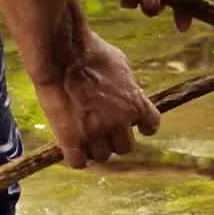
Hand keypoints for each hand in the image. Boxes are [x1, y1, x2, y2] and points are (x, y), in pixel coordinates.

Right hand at [33, 32, 159, 168]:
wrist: (62, 53)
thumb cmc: (89, 51)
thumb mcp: (121, 65)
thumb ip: (127, 85)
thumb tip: (127, 91)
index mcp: (136, 105)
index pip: (151, 126)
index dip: (141, 126)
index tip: (135, 125)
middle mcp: (120, 123)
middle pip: (125, 147)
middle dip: (114, 139)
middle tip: (100, 127)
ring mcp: (96, 132)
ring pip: (102, 156)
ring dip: (94, 148)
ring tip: (82, 134)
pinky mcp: (72, 139)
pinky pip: (78, 162)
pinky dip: (76, 158)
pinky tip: (70, 148)